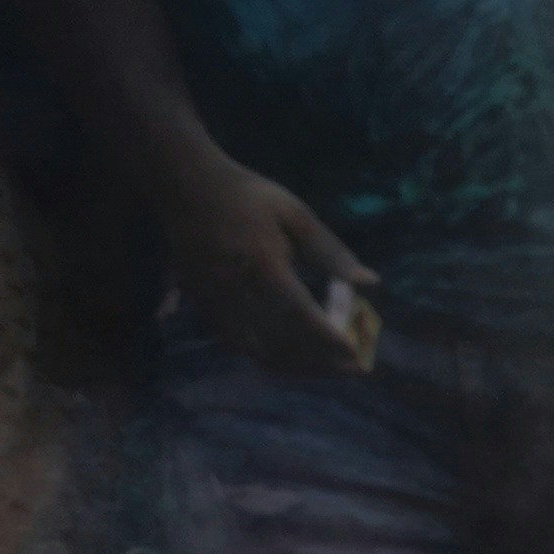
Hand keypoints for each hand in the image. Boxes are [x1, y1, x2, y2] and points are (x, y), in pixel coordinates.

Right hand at [160, 162, 373, 375]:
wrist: (183, 185)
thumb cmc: (246, 196)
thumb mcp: (294, 213)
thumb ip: (330, 251)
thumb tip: (370, 282)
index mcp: (260, 262)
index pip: (299, 312)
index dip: (329, 339)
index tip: (357, 355)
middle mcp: (234, 289)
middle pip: (282, 341)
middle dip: (323, 361)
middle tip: (357, 367)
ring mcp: (214, 302)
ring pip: (260, 353)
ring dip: (299, 367)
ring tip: (332, 368)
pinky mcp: (202, 307)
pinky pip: (239, 347)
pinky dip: (271, 360)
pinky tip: (296, 360)